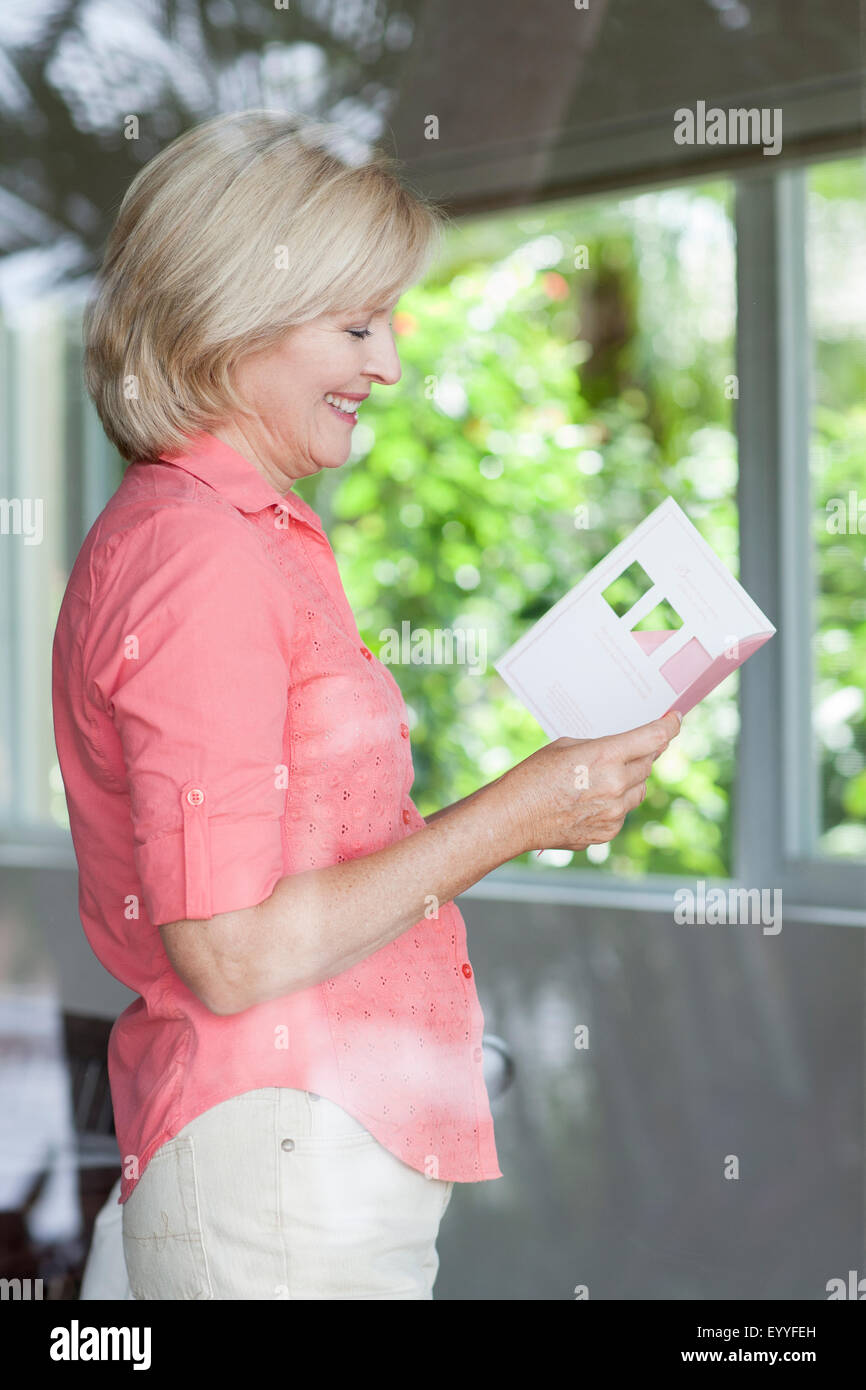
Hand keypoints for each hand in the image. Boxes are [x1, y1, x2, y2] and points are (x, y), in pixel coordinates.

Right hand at [500, 710, 681, 854]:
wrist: (514, 817)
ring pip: (639, 789)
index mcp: (604, 756)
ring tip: (604, 776)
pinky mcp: (608, 831)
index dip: (670, 726)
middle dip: (644, 753)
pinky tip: (591, 799)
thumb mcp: (567, 747)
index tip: (675, 719)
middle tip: (635, 747)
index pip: (653, 738)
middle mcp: (615, 784)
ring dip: (631, 779)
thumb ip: (601, 748)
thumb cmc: (533, 776)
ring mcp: (614, 812)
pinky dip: (616, 802)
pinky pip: (624, 811)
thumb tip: (624, 751)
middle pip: (648, 763)